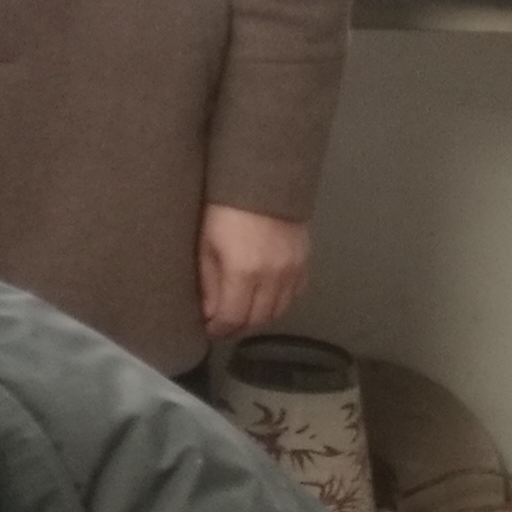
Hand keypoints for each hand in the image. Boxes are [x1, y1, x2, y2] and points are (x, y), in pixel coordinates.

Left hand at [200, 202, 309, 342]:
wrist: (263, 181)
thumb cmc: (224, 210)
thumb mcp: (206, 245)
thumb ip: (209, 283)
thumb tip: (209, 314)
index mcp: (243, 273)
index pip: (233, 318)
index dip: (219, 330)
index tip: (208, 330)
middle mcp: (273, 277)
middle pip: (257, 320)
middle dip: (237, 328)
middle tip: (223, 326)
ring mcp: (293, 271)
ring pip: (278, 312)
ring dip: (258, 319)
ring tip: (242, 315)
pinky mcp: (305, 263)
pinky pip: (294, 296)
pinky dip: (279, 305)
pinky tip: (265, 301)